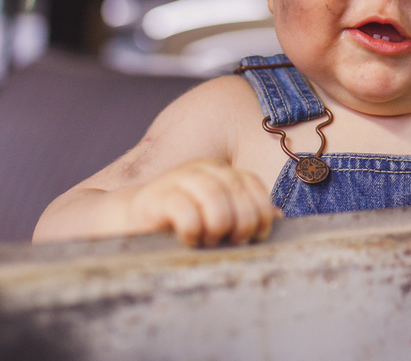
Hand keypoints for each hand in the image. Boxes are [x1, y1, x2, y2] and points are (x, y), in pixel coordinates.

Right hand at [123, 158, 280, 246]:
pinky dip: (193, 229)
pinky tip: (189, 240)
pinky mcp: (155, 198)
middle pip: (236, 189)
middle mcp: (201, 169)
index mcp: (220, 171)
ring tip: (211, 241)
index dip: (261, 212)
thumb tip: (280, 217)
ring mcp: (177, 179)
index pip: (253, 184)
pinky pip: (184, 210)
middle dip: (242, 222)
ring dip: (218, 224)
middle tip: (233, 242)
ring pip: (213, 195)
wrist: (131, 221)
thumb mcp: (217, 217)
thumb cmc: (181, 222)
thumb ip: (245, 214)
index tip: (256, 236)